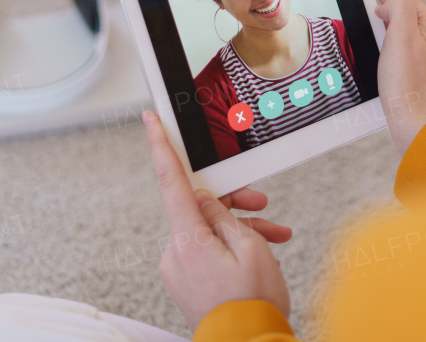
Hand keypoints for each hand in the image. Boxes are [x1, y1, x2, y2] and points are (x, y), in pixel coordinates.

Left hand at [142, 110, 291, 330]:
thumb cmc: (251, 305)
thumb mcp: (250, 248)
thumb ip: (225, 216)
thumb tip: (205, 200)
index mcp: (187, 240)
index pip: (170, 181)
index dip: (159, 146)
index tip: (150, 120)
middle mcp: (175, 252)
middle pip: (200, 207)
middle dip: (233, 201)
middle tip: (262, 201)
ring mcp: (179, 269)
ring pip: (209, 230)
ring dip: (241, 228)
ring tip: (275, 236)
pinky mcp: (187, 282)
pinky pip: (207, 250)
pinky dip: (232, 247)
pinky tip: (262, 251)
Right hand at [369, 0, 425, 155]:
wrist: (416, 123)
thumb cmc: (409, 84)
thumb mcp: (402, 35)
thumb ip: (397, 5)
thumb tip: (385, 0)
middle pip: (394, 5)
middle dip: (374, 0)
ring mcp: (418, 49)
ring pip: (391, 24)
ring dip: (375, 21)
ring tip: (359, 20)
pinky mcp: (409, 65)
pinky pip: (390, 42)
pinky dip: (377, 39)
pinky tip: (369, 46)